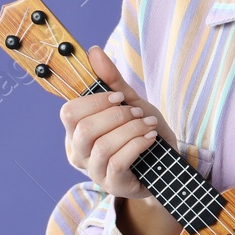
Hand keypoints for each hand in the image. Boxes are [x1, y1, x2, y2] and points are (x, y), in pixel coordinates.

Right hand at [58, 45, 177, 197]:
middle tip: (136, 112)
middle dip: (115, 115)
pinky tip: (150, 138)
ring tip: (147, 125)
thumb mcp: (129, 103)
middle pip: (83, 129)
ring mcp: (93, 172)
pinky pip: (118, 162)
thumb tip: (94, 50)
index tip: (118, 96)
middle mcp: (78, 153)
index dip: (94, 101)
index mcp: (75, 132)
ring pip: (103, 146)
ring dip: (130, 129)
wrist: (166, 163)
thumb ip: (112, 81)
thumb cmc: (141, 131)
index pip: (69, 113)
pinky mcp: (112, 184)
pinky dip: (137, 145)